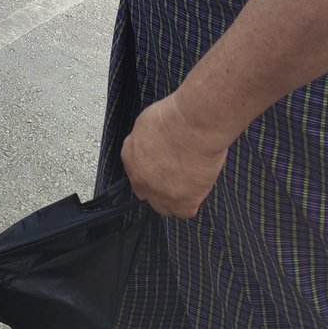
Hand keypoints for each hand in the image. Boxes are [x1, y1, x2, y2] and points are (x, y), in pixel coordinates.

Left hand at [121, 93, 229, 218]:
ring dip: (174, 199)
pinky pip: (184, 212)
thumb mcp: (146, 122)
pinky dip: (192, 203)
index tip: (161, 167)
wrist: (193, 125)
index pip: (135, 173)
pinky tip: (198, 190)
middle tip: (175, 176)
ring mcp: (160, 193)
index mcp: (130, 157)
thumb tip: (151, 145)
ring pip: (164, 208)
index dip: (150, 172)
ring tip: (188, 184)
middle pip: (146, 193)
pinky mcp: (182, 202)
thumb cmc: (173, 116)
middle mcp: (140, 178)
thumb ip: (144, 139)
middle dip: (158, 188)